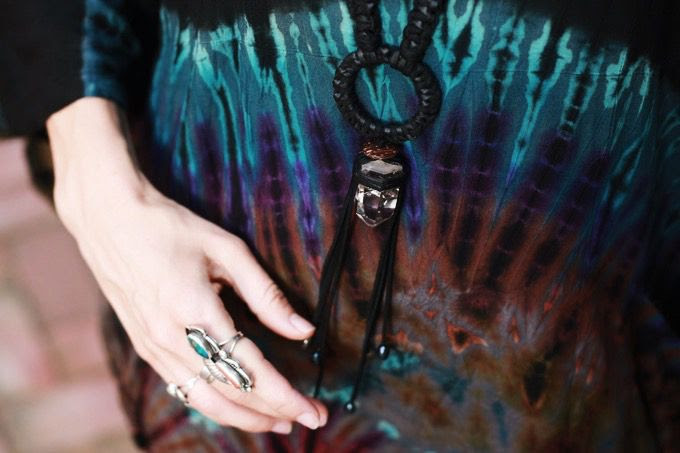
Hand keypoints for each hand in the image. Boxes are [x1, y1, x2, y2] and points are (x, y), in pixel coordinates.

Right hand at [46, 97, 326, 433]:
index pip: (250, 369)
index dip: (285, 395)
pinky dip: (213, 404)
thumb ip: (266, 294)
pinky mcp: (144, 347)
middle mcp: (171, 339)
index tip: (313, 411)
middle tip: (307, 420)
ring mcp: (153, 347)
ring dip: (244, 417)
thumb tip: (302, 329)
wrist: (108, 219)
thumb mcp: (227, 249)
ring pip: (203, 400)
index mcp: (196, 311)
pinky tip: (234, 405)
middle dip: (272, 413)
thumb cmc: (169, 227)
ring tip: (276, 423)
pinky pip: (182, 388)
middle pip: (229, 394)